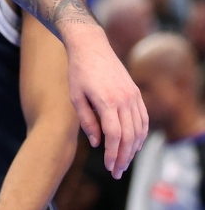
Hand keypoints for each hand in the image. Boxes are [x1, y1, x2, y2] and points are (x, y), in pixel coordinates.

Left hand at [64, 26, 147, 178]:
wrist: (91, 47)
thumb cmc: (78, 72)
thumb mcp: (76, 97)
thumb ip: (87, 121)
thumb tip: (97, 143)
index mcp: (107, 101)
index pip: (115, 136)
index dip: (113, 154)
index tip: (109, 167)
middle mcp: (124, 99)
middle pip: (130, 136)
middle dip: (124, 157)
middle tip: (117, 171)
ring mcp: (133, 96)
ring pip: (139, 129)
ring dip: (134, 149)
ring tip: (125, 161)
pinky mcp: (136, 93)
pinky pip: (143, 118)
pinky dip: (141, 134)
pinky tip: (135, 144)